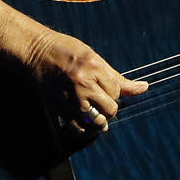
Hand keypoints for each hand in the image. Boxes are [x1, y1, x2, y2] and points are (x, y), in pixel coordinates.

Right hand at [23, 29, 148, 133]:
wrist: (35, 50)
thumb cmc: (66, 50)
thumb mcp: (94, 57)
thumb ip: (117, 77)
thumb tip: (144, 87)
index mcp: (94, 67)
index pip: (116, 90)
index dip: (113, 91)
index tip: (105, 87)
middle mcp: (83, 83)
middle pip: (110, 108)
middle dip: (109, 106)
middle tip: (100, 100)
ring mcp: (70, 97)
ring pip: (96, 121)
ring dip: (99, 120)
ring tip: (96, 114)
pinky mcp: (59, 107)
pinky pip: (78, 127)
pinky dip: (84, 129)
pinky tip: (85, 125)